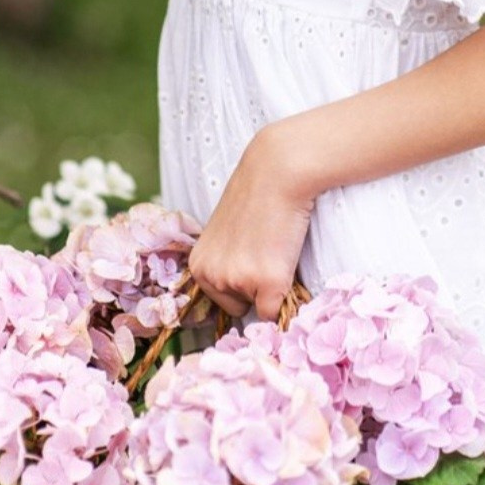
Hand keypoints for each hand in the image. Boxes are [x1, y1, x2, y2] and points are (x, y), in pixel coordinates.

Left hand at [187, 126, 315, 323]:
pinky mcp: (267, 282)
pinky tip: (286, 257)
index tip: (252, 254)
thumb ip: (227, 261)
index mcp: (198, 265)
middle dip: (254, 288)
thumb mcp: (227, 233)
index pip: (220, 298)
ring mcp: (238, 280)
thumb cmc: (257, 196)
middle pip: (237, 307)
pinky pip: (276, 312)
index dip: (242, 281)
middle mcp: (211, 276)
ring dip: (271, 287)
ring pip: (259, 308)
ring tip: (274, 245)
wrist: (278, 171)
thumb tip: (243, 291)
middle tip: (265, 248)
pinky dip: (287, 296)